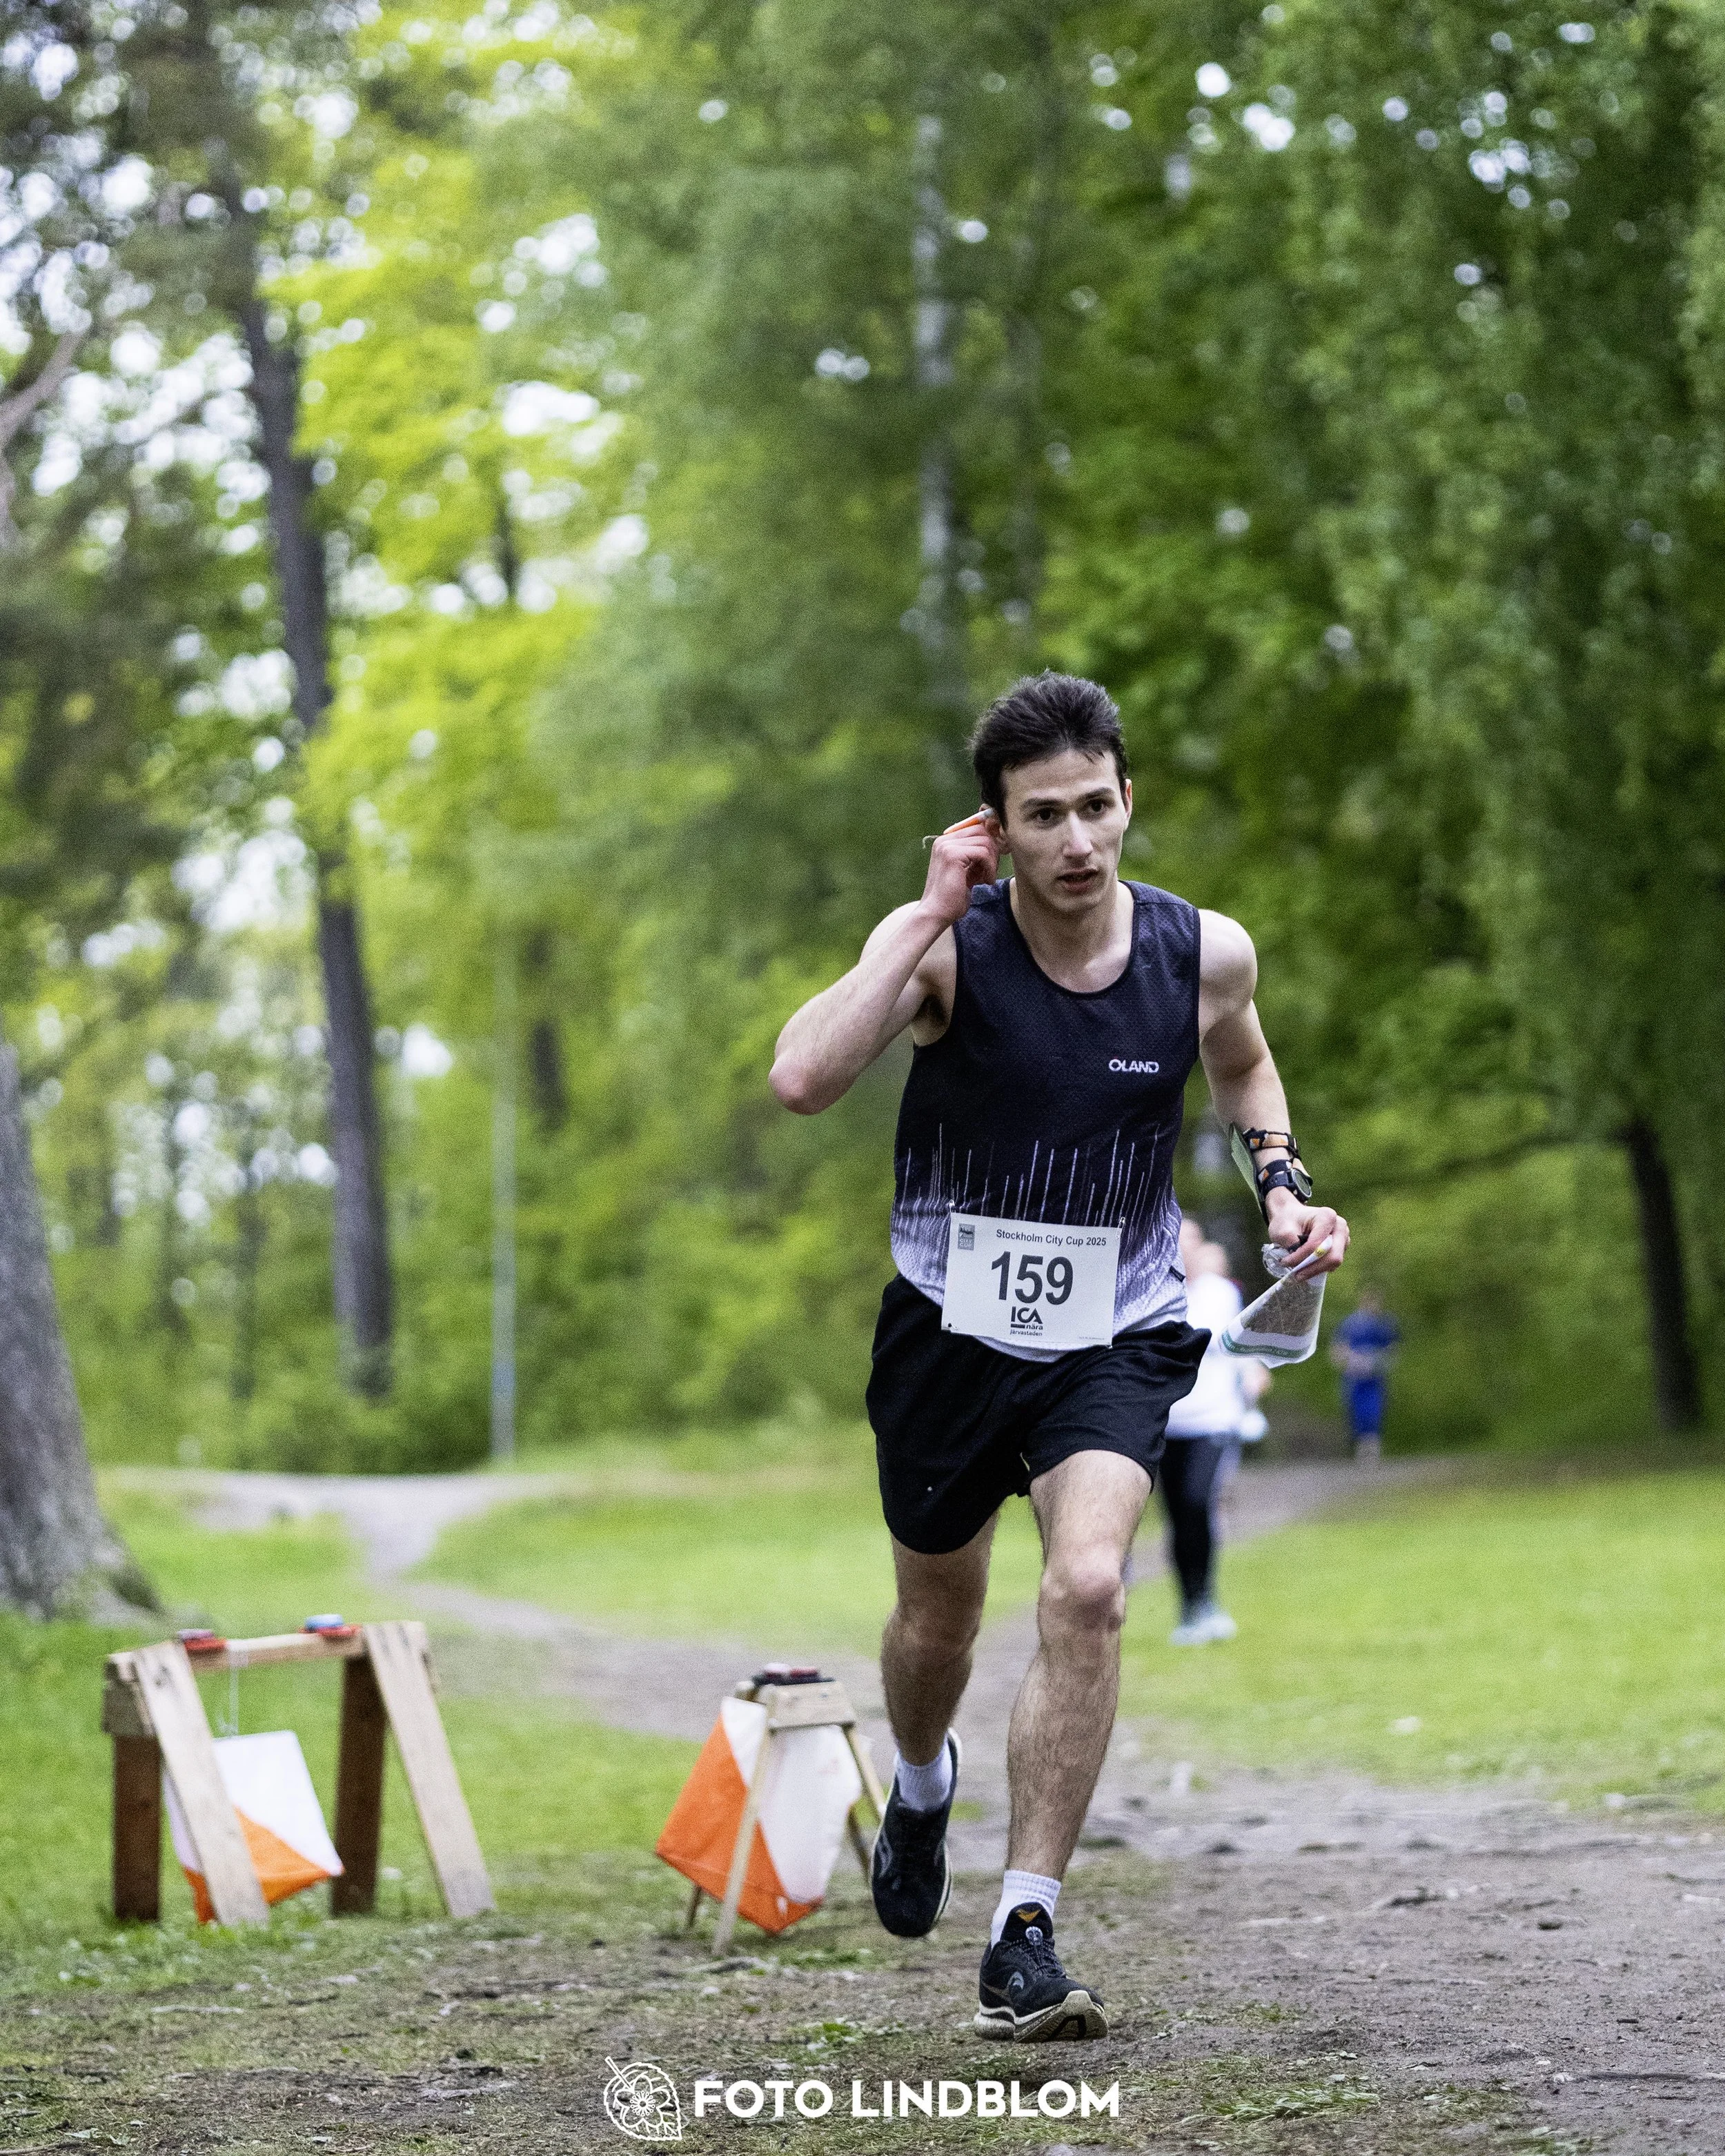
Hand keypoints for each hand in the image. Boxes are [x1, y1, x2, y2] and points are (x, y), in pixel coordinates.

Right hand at [920, 809, 1003, 926]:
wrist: (936, 914)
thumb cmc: (952, 898)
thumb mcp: (967, 872)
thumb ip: (977, 858)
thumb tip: (997, 845)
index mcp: (946, 842)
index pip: (976, 829)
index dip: (991, 842)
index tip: (995, 860)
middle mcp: (944, 840)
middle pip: (982, 831)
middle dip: (993, 850)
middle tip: (992, 870)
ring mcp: (947, 846)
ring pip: (985, 841)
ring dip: (993, 861)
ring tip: (987, 878)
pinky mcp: (953, 855)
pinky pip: (983, 852)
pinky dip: (990, 868)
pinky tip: (986, 881)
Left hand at [1264, 1187, 1347, 1272]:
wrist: (1290, 1215)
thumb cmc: (1287, 1220)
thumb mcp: (1283, 1231)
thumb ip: (1292, 1246)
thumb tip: (1301, 1264)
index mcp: (1327, 1216)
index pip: (1317, 1244)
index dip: (1301, 1257)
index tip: (1285, 1262)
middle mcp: (1340, 1227)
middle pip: (1333, 1256)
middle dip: (1313, 1267)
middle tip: (1296, 1275)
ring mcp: (1343, 1238)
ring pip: (1333, 1262)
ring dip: (1315, 1269)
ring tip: (1298, 1270)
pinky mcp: (1341, 1248)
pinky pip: (1332, 1264)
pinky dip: (1318, 1268)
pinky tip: (1305, 1266)